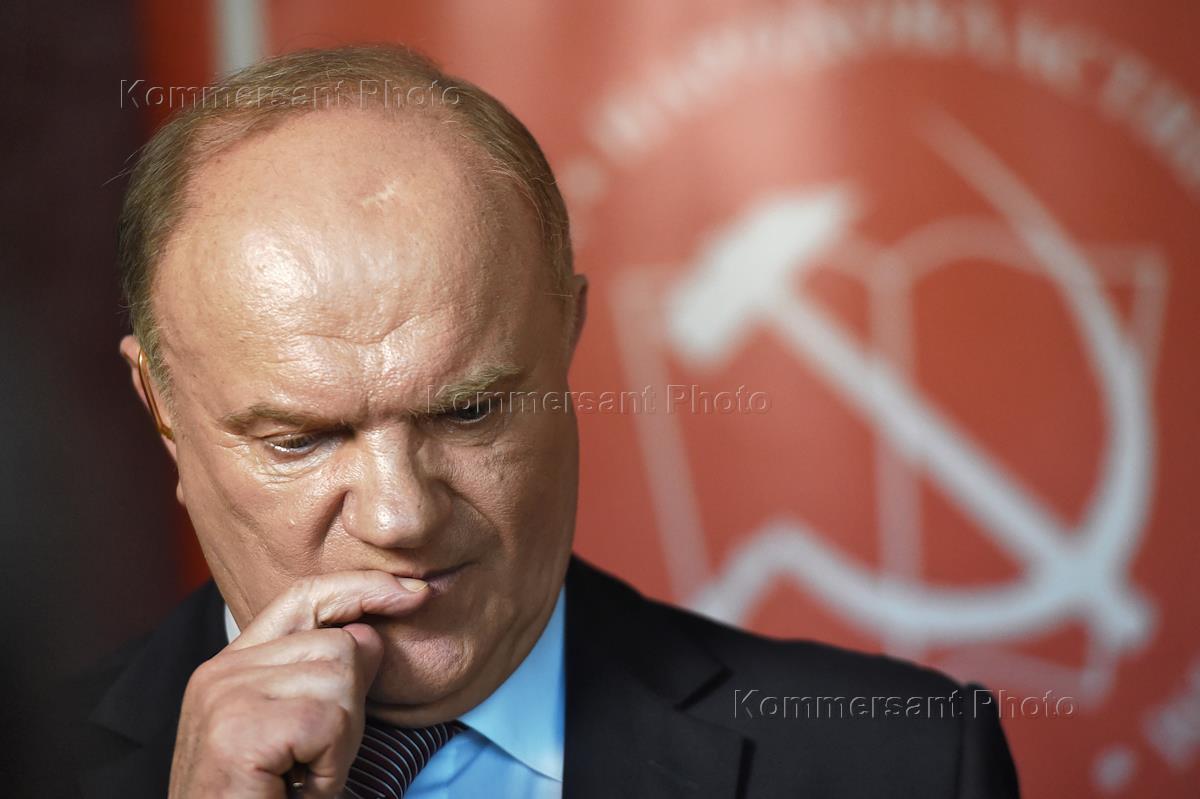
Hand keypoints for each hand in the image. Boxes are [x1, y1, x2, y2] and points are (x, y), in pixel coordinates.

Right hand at [168, 571, 430, 797]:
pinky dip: (330, 766)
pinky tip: (298, 788)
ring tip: (302, 777)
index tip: (416, 593)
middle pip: (339, 645)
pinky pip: (327, 721)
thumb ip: (327, 679)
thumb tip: (371, 633)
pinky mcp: (238, 730)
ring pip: (340, 679)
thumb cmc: (266, 797)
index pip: (304, 598)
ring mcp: (224, 697)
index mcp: (231, 667)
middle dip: (350, 709)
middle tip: (314, 761)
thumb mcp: (303, 734)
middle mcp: (220, 673)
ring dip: (340, 743)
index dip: (364, 589)